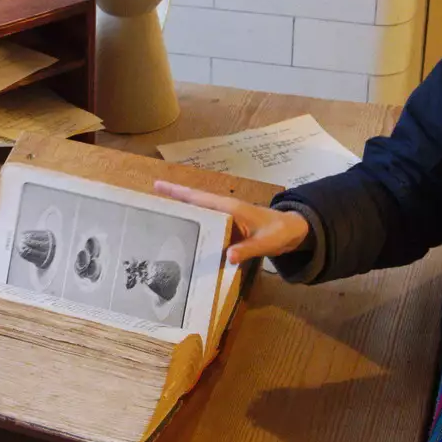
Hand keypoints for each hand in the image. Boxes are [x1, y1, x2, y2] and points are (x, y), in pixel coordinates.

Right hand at [154, 181, 309, 263]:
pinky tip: (183, 237)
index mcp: (230, 208)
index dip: (179, 192)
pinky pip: (206, 226)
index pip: (200, 198)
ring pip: (199, 214)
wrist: (293, 232)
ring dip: (181, 213)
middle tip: (149, 198)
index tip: (158, 185)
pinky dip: (193, 227)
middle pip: (194, 202)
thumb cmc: (280, 232)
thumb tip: (227, 256)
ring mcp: (225, 219)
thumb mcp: (266, 242)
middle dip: (173, 199)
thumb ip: (248, 249)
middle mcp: (224, 210)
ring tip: (158, 217)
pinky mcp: (228, 229)